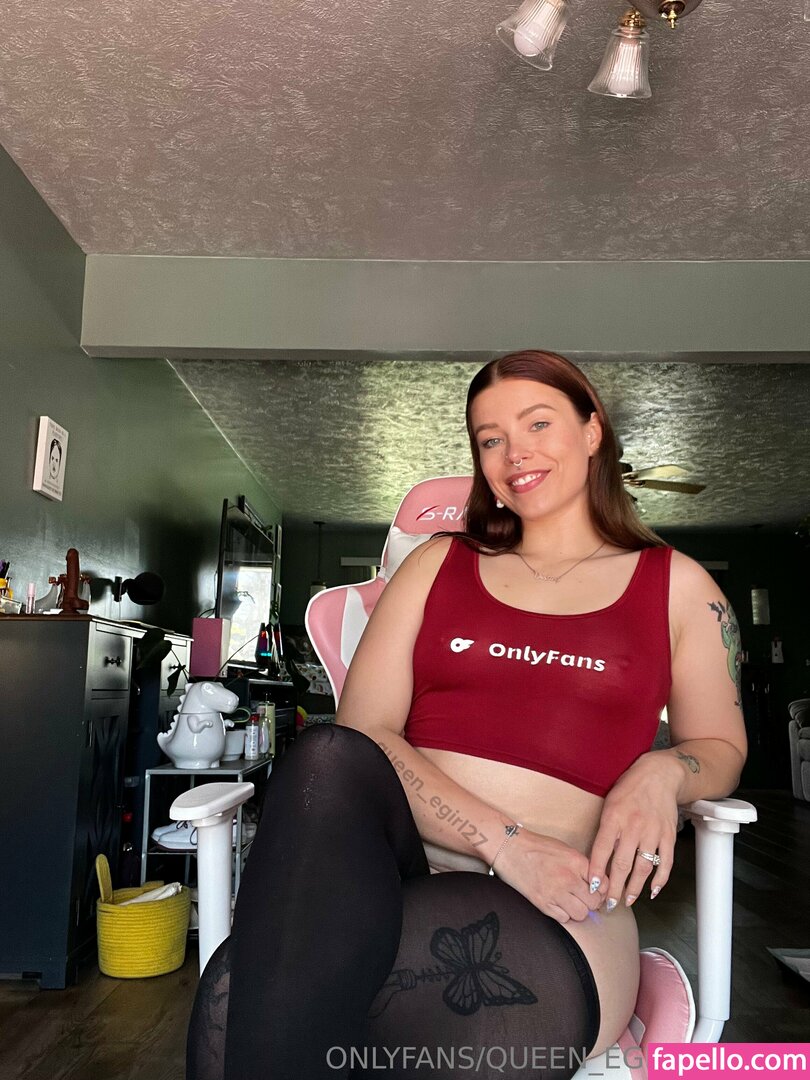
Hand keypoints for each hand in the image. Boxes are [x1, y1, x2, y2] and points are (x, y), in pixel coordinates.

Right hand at [493, 828, 609, 923]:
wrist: (510, 849)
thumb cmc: (537, 847)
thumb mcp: (565, 850)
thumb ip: (582, 867)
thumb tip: (597, 884)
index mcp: (576, 862)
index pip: (603, 885)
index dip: (602, 890)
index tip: (597, 891)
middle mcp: (568, 878)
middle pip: (594, 902)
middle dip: (591, 902)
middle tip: (584, 898)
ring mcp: (555, 893)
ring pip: (581, 914)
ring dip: (578, 910)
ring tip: (571, 901)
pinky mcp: (542, 903)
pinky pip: (564, 918)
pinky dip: (563, 914)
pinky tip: (558, 904)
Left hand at [588, 752, 680, 909]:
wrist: (659, 776)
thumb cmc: (629, 789)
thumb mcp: (609, 803)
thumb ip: (604, 829)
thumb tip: (597, 857)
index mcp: (613, 817)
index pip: (602, 850)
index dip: (596, 871)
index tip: (593, 888)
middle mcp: (633, 827)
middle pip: (622, 865)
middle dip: (614, 889)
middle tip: (609, 904)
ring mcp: (653, 833)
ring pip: (643, 868)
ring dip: (634, 888)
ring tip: (627, 901)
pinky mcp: (668, 836)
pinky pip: (665, 863)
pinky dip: (660, 880)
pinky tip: (653, 891)